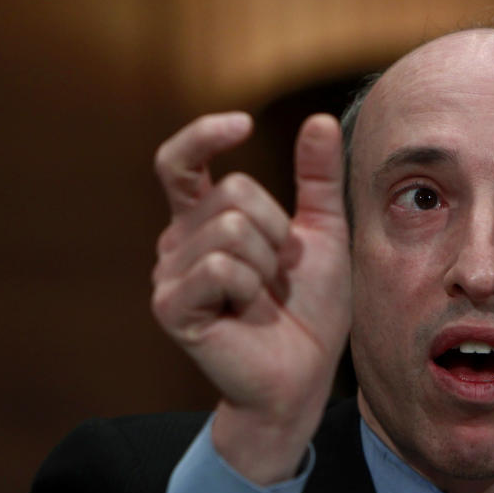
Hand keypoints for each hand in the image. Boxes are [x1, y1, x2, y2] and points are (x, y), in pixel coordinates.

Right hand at [151, 112, 350, 483]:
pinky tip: (247, 312)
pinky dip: (250, 288)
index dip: (202, 135)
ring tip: (262, 296)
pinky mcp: (170, 307)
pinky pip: (219, 267)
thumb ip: (318, 178)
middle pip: (232, 193)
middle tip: (277, 273)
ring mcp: (168, 275)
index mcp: (204, 220)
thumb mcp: (325, 232)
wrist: (305, 373)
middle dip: (276, 229)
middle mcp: (177, 242)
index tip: (242, 125)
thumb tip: (319, 119)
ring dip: (266, 264)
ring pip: (229, 229)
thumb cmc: (310, 306)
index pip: (179, 162)